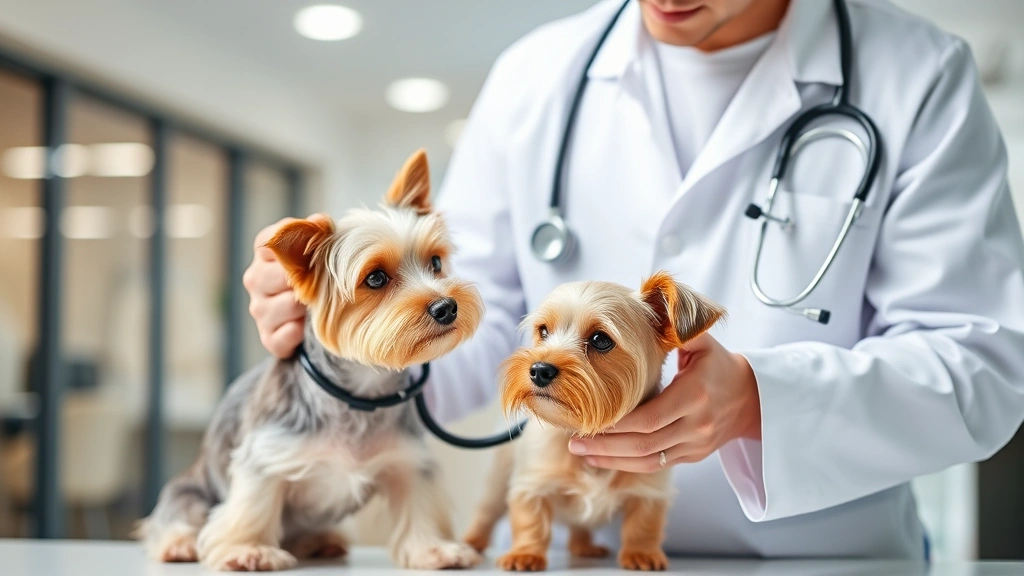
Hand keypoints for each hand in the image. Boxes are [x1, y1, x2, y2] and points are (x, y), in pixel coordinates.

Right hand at [242, 214, 328, 357]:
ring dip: (307, 307)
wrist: (316, 319)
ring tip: (319, 304)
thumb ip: (317, 234)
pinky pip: (285, 335)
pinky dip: (299, 332)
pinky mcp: (268, 337)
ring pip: (286, 305)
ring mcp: (260, 310)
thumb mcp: (317, 252)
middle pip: (278, 275)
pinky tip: (307, 327)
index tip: (318, 245)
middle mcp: (256, 280)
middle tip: (324, 281)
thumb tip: (320, 222)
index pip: (271, 240)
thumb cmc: (314, 276)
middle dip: (304, 279)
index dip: (295, 244)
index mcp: (265, 254)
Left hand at [567, 333, 760, 471]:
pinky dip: (628, 464)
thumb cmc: (720, 365)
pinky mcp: (693, 456)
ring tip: (581, 452)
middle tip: (574, 441)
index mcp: (694, 395)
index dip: (618, 424)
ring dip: (611, 460)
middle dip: (606, 446)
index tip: (590, 419)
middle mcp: (696, 425)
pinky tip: (603, 459)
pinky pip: (657, 465)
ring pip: (649, 460)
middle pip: (645, 444)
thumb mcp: (703, 342)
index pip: (650, 418)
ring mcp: (695, 445)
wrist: (752, 398)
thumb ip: (679, 327)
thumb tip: (655, 304)